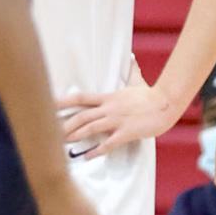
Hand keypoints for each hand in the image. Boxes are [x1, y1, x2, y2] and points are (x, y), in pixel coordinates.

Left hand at [58, 80, 178, 157]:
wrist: (166, 103)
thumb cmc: (152, 95)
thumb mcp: (138, 81)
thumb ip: (131, 71)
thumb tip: (131, 57)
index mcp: (108, 97)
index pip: (81, 97)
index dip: (63, 101)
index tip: (49, 104)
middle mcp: (109, 108)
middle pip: (81, 115)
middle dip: (65, 124)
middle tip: (50, 131)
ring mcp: (117, 120)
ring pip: (91, 128)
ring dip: (76, 135)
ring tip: (63, 143)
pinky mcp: (126, 132)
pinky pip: (108, 143)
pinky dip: (96, 150)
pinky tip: (87, 156)